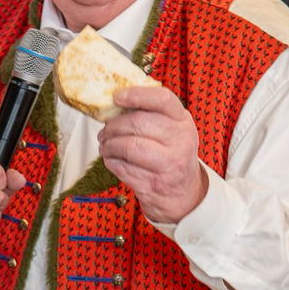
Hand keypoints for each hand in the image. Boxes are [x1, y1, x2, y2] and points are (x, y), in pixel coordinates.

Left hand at [96, 84, 206, 223]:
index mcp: (183, 121)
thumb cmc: (171, 155)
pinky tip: (112, 159)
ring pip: (128, 146)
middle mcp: (180, 141)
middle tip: (104, 131)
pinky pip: (122, 167)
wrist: (183, 194)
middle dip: (113, 126)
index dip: (137, 95)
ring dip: (108, 145)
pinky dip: (111, 162)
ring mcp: (169, 165)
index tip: (117, 97)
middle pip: (138, 123)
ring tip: (105, 145)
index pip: (163, 100)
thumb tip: (115, 102)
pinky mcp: (153, 184)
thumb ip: (151, 114)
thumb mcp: (171, 131)